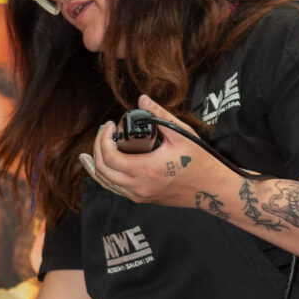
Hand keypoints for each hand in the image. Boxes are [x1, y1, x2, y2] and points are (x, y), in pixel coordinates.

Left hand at [81, 94, 235, 209]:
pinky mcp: (143, 198)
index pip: (109, 157)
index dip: (103, 138)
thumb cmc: (200, 161)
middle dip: (96, 150)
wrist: (212, 190)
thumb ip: (160, 115)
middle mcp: (138, 186)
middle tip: (103, 133)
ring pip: (106, 184)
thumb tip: (142, 99)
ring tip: (86, 155)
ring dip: (95, 167)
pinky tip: (103, 168)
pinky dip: (107, 177)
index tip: (111, 124)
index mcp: (146, 170)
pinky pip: (116, 189)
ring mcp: (139, 195)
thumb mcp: (181, 134)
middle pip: (102, 171)